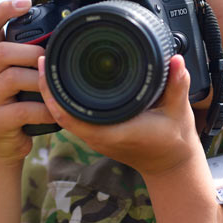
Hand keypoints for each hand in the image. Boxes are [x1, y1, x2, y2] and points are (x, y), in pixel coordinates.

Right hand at [0, 0, 55, 163]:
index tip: (25, 2)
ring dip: (40, 83)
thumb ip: (36, 57)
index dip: (3, 9)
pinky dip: (45, 110)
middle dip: (31, 53)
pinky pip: (24, 109)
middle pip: (2, 51)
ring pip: (13, 78)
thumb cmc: (22, 104)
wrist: (6, 144)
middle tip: (48, 63)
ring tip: (55, 90)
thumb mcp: (26, 76)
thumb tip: (68, 34)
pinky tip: (56, 113)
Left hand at [37, 53, 202, 176]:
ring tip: (49, 65)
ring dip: (54, 93)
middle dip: (48, 86)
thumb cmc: (173, 141)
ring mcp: (96, 137)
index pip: (69, 115)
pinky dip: (64, 101)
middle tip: (43, 57)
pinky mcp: (98, 134)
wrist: (170, 165)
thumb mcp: (179, 111)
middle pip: (59, 112)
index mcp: (112, 132)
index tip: (47, 67)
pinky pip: (73, 117)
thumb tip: (177, 61)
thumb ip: (178, 85)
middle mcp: (99, 136)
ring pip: (64, 115)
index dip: (52, 93)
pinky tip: (62, 82)